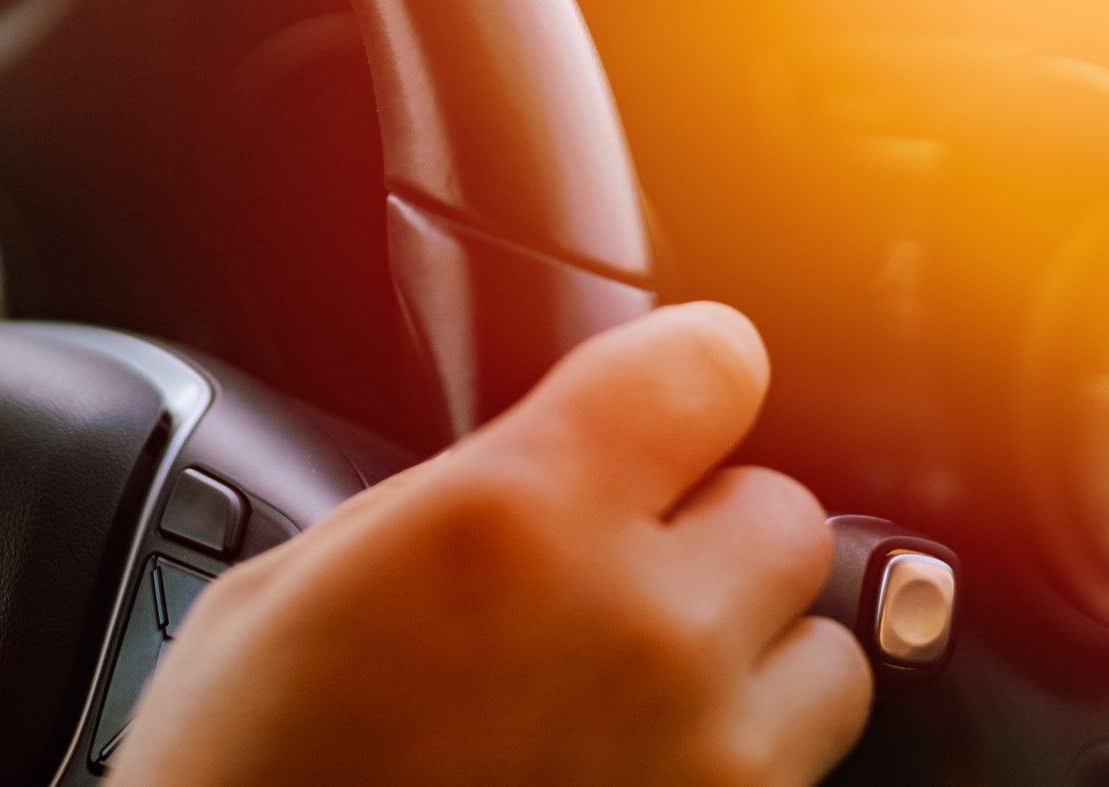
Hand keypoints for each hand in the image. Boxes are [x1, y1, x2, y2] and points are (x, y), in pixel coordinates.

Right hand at [114, 302, 872, 786]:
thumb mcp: (284, 593)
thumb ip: (444, 501)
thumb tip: (533, 462)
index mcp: (517, 521)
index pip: (713, 365)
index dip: (685, 377)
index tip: (666, 400)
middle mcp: (643, 630)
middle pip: (785, 511)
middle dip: (708, 535)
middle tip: (612, 582)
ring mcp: (708, 768)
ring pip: (824, 658)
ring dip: (749, 665)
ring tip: (634, 704)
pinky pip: (796, 783)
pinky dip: (735, 775)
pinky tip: (629, 785)